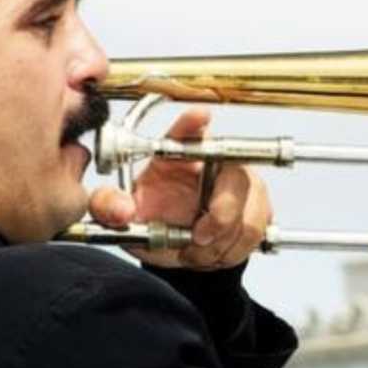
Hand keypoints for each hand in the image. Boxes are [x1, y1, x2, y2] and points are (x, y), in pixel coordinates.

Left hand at [88, 107, 272, 269]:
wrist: (178, 245)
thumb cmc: (153, 219)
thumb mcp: (124, 216)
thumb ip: (109, 207)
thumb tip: (120, 209)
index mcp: (176, 154)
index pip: (187, 131)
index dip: (194, 123)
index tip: (200, 116)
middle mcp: (214, 163)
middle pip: (236, 177)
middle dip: (223, 214)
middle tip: (198, 236)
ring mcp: (242, 184)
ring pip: (249, 212)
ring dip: (224, 241)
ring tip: (198, 249)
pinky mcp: (258, 207)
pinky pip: (256, 230)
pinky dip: (233, 250)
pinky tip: (214, 251)